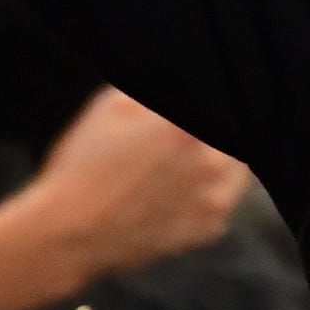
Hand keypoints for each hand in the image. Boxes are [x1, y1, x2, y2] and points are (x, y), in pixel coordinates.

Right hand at [21, 88, 254, 276]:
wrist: (68, 233)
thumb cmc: (84, 165)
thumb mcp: (113, 105)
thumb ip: (160, 87)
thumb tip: (185, 77)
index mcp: (190, 130)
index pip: (229, 100)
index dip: (223, 94)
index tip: (215, 91)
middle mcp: (213, 165)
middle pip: (242, 133)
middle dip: (226, 125)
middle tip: (203, 126)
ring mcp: (216, 201)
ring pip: (240, 169)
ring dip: (225, 158)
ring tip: (193, 157)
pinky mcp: (209, 230)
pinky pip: (226, 200)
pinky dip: (214, 190)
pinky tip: (186, 186)